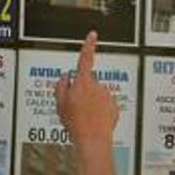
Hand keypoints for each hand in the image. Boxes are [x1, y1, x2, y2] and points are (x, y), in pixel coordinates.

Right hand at [55, 31, 118, 151]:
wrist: (93, 139)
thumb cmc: (75, 123)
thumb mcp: (60, 104)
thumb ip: (61, 86)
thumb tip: (65, 78)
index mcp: (82, 83)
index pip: (85, 59)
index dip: (88, 45)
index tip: (92, 35)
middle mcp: (97, 86)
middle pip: (88, 84)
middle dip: (83, 92)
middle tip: (76, 109)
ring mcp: (107, 96)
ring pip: (97, 96)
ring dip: (92, 103)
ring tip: (85, 117)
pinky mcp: (114, 107)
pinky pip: (106, 105)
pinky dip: (100, 111)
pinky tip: (95, 121)